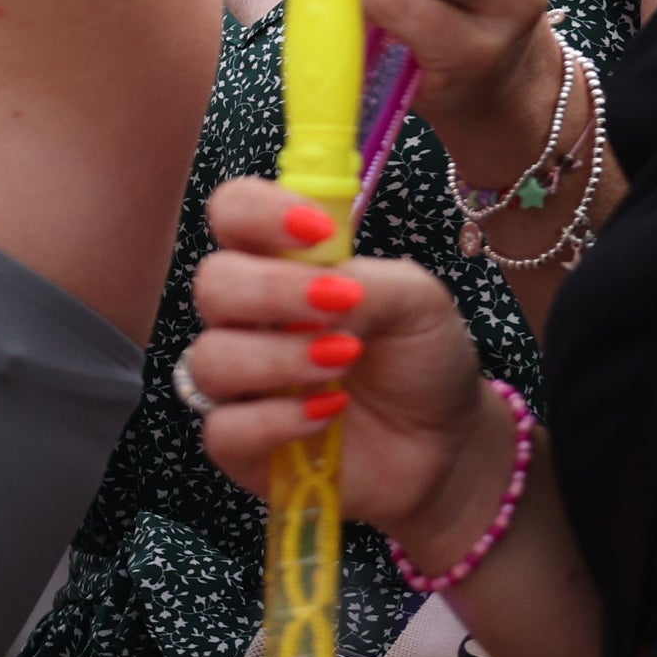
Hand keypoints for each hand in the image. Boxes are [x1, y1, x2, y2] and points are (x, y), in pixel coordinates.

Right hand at [181, 177, 516, 574]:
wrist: (444, 444)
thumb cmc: (423, 359)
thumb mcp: (420, 302)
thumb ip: (370, 280)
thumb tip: (326, 285)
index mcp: (285, 263)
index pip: (233, 212)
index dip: (258, 211)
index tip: (316, 230)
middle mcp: (252, 318)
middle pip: (212, 282)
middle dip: (274, 289)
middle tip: (339, 304)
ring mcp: (242, 382)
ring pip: (211, 358)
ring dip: (280, 357)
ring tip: (343, 361)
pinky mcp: (242, 445)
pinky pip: (224, 429)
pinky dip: (277, 420)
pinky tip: (326, 414)